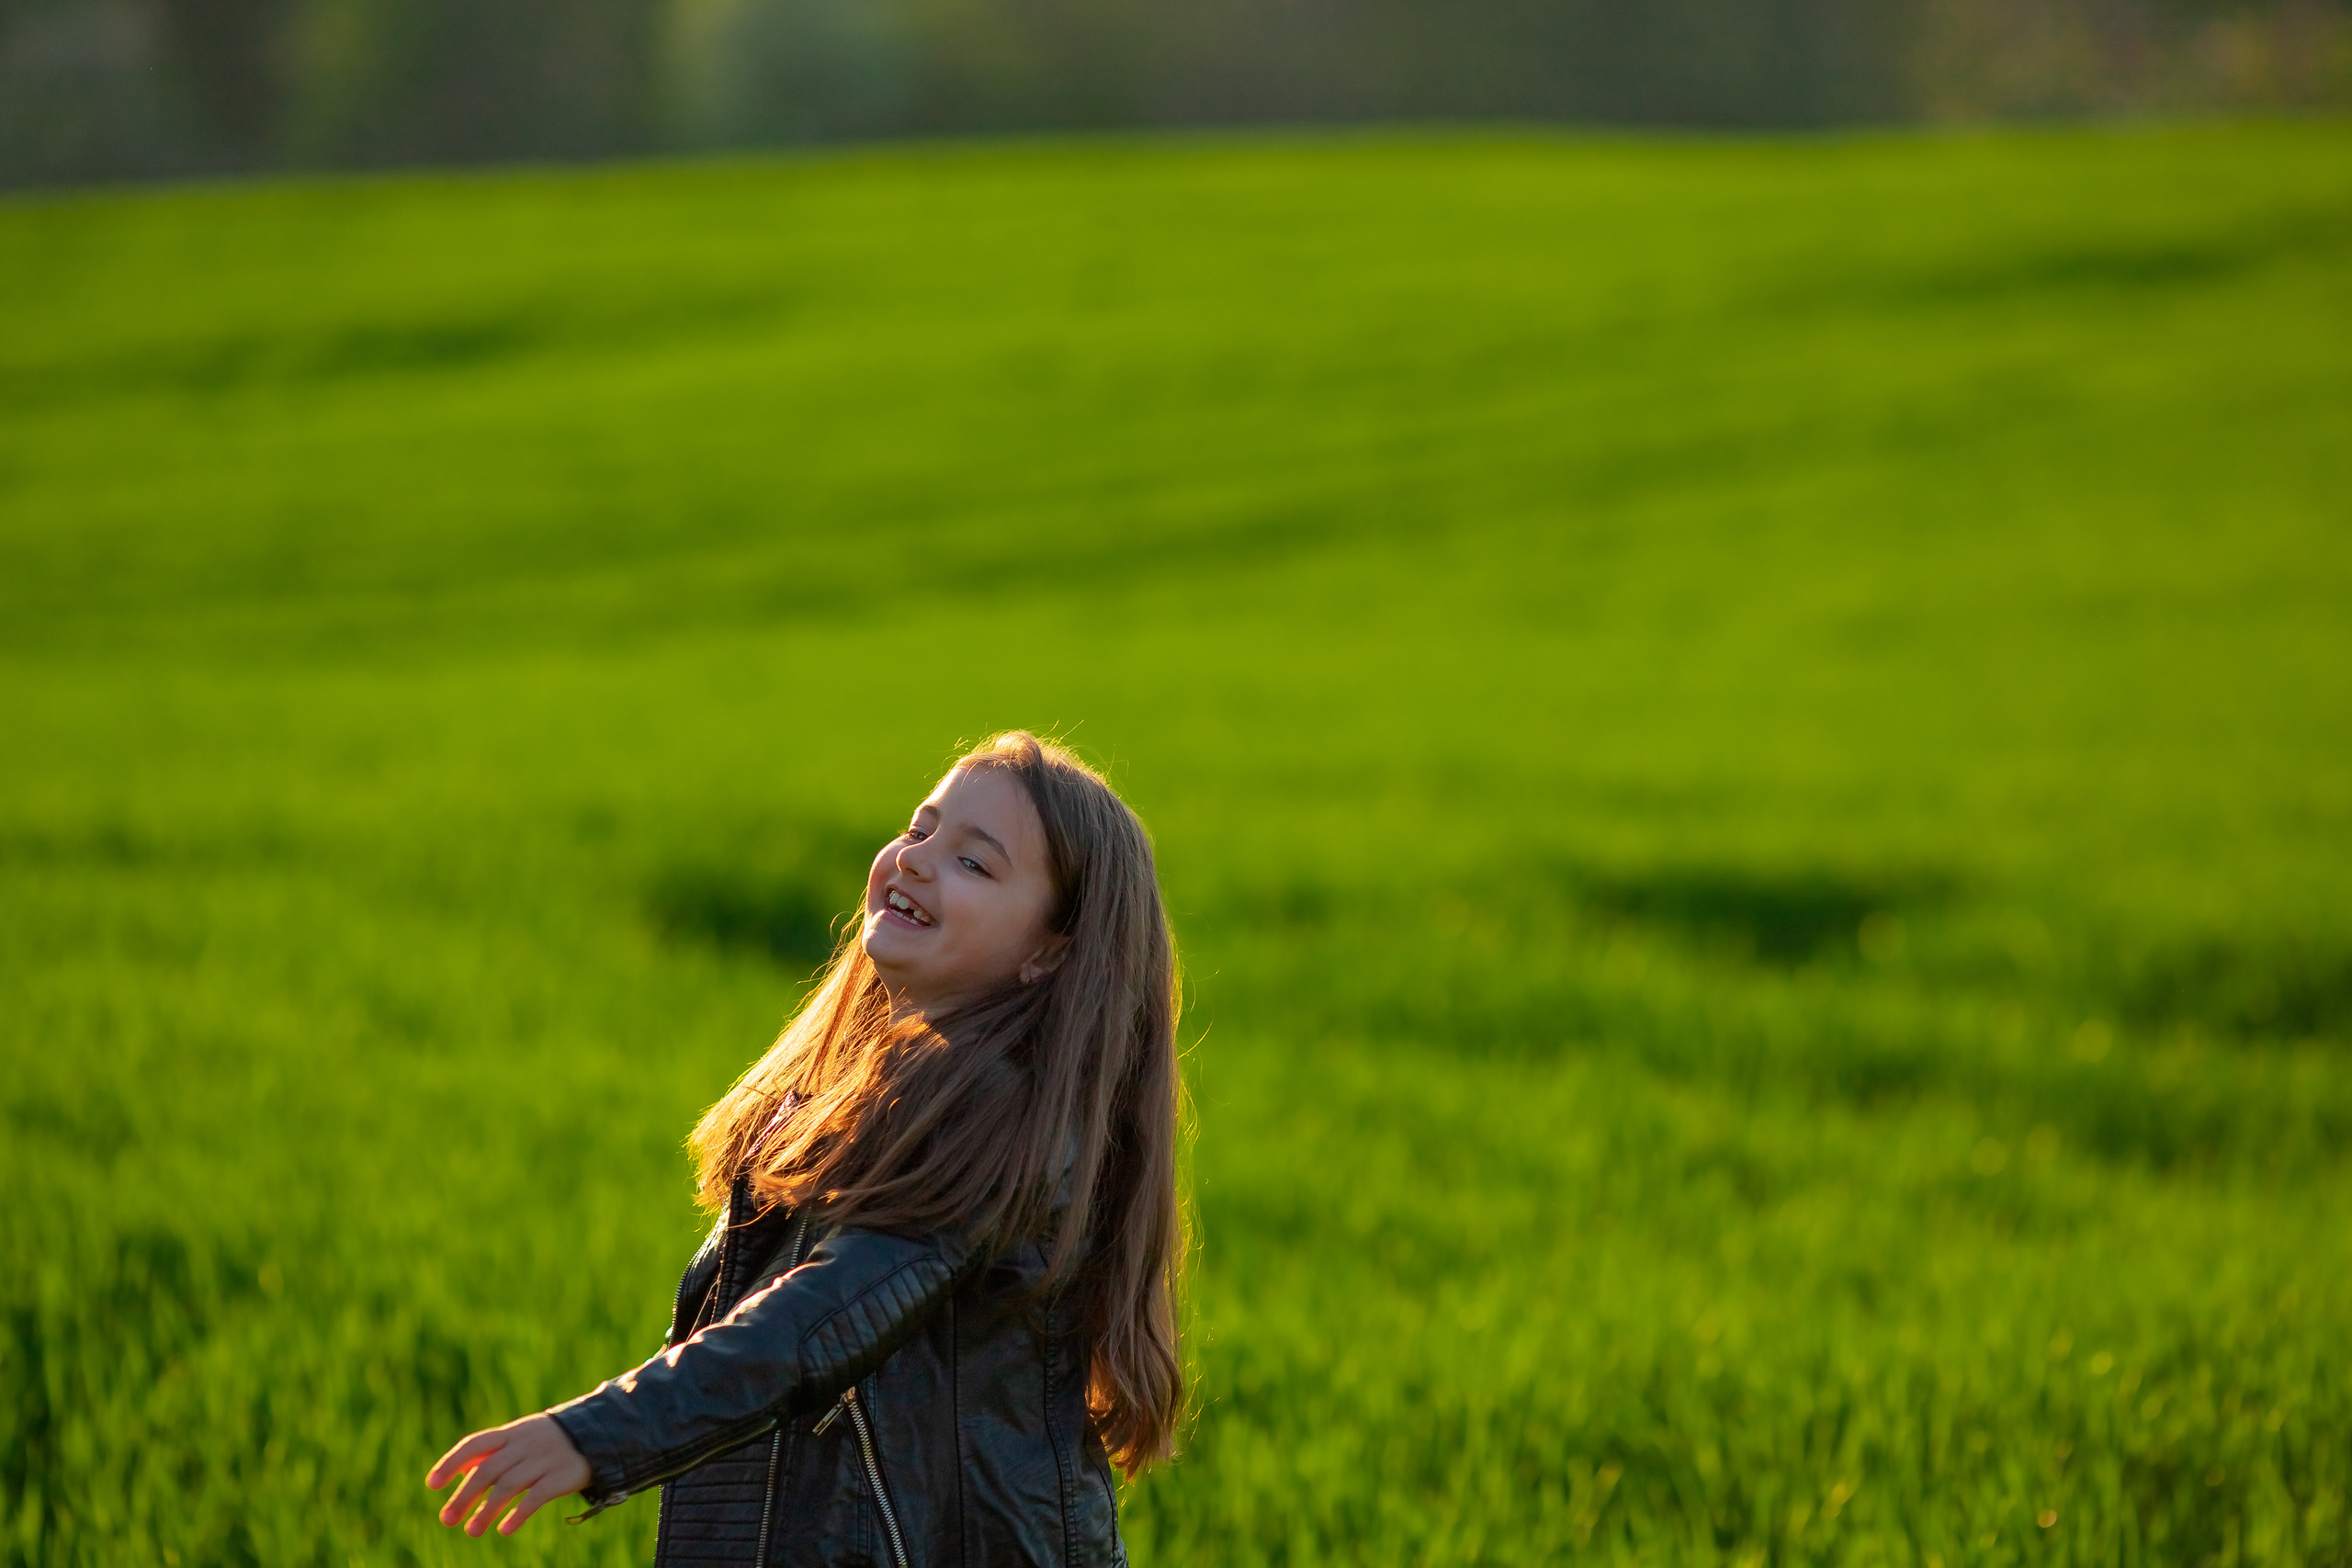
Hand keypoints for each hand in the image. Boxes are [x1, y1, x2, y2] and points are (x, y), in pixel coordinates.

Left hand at [426, 1413, 593, 1536]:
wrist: (597, 1434)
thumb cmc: (547, 1442)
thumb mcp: (520, 1439)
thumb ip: (492, 1454)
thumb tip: (459, 1474)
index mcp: (511, 1434)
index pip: (474, 1444)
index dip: (451, 1462)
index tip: (432, 1484)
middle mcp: (524, 1445)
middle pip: (487, 1470)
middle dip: (464, 1496)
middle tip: (447, 1520)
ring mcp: (544, 1459)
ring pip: (508, 1485)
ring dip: (487, 1510)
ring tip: (471, 1531)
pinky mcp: (562, 1476)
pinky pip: (536, 1496)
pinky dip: (518, 1514)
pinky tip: (504, 1529)